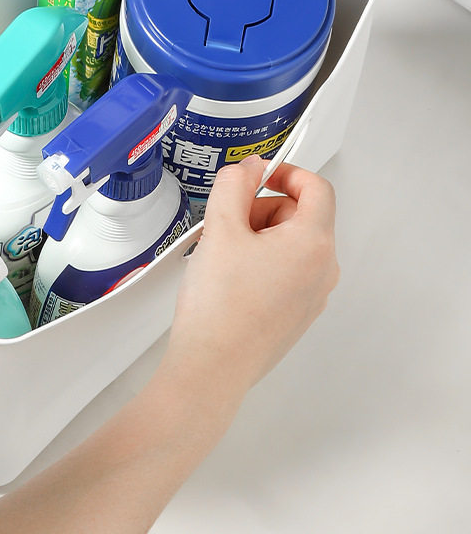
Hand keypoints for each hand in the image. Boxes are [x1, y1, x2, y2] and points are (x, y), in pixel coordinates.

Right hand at [165, 155, 339, 394]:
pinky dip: (258, 263)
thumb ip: (234, 185)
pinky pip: (284, 272)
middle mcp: (322, 270)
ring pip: (289, 245)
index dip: (286, 172)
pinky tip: (227, 280)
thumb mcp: (220, 228)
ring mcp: (312, 296)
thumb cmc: (220, 304)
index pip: (317, 188)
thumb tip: (248, 166)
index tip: (257, 176)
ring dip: (256, 237)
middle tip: (225, 225)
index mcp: (313, 244)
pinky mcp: (295, 315)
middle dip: (261, 210)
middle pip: (299, 216)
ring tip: (222, 256)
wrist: (212, 367)